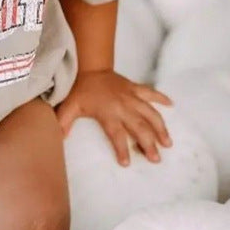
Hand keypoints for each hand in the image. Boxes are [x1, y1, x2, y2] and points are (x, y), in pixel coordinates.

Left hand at [55, 69, 172, 165]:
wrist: (89, 66)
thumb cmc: (79, 90)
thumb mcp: (69, 106)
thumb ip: (64, 123)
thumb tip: (58, 138)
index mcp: (108, 113)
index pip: (117, 134)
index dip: (122, 149)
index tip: (126, 163)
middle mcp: (123, 106)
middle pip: (139, 127)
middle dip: (148, 144)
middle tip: (156, 159)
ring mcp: (132, 96)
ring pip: (150, 113)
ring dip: (160, 127)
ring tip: (168, 142)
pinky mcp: (135, 87)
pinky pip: (151, 92)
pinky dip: (162, 98)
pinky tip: (172, 105)